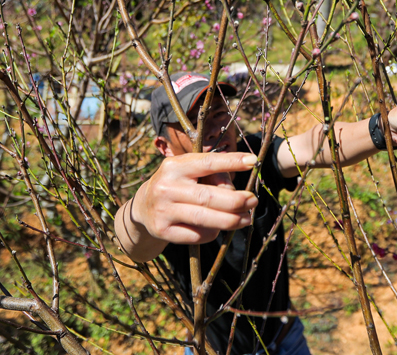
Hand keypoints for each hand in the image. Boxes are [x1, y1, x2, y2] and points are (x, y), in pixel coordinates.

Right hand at [130, 152, 259, 244]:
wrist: (143, 206)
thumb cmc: (177, 185)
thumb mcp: (189, 172)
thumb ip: (212, 176)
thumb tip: (238, 192)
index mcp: (175, 166)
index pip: (207, 162)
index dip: (231, 162)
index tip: (253, 161)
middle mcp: (166, 187)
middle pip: (208, 196)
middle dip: (236, 200)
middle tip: (253, 201)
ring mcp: (163, 210)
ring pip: (204, 218)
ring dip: (230, 220)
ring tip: (246, 219)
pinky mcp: (163, 230)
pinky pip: (196, 235)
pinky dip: (212, 233)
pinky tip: (219, 229)